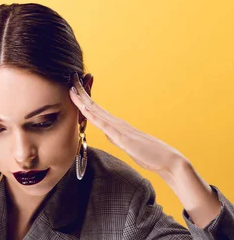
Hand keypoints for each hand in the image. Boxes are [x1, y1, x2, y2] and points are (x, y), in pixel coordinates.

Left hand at [70, 73, 187, 177]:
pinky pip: (103, 124)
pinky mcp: (122, 137)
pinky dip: (91, 114)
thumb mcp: (129, 147)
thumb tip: (110, 134)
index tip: (76, 90)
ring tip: (72, 86)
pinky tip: (83, 107)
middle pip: (95, 106)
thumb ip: (119, 139)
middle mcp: (118, 124)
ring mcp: (120, 129)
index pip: (97, 111)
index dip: (86, 100)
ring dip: (83, 99)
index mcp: (118, 127)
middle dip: (82, 93)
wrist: (169, 161)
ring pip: (96, 111)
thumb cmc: (151, 156)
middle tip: (72, 79)